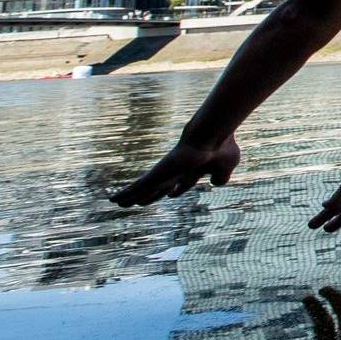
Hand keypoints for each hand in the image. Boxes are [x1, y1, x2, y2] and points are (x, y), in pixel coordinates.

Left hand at [109, 135, 240, 206]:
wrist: (212, 136)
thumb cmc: (221, 148)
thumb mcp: (227, 167)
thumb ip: (222, 177)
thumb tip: (217, 183)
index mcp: (194, 170)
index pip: (183, 183)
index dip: (177, 190)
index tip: (170, 195)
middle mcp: (177, 171)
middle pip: (160, 186)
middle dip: (151, 195)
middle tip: (139, 203)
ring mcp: (166, 171)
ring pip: (145, 187)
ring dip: (131, 196)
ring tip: (117, 203)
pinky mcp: (157, 172)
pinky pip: (138, 186)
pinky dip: (126, 193)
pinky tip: (114, 199)